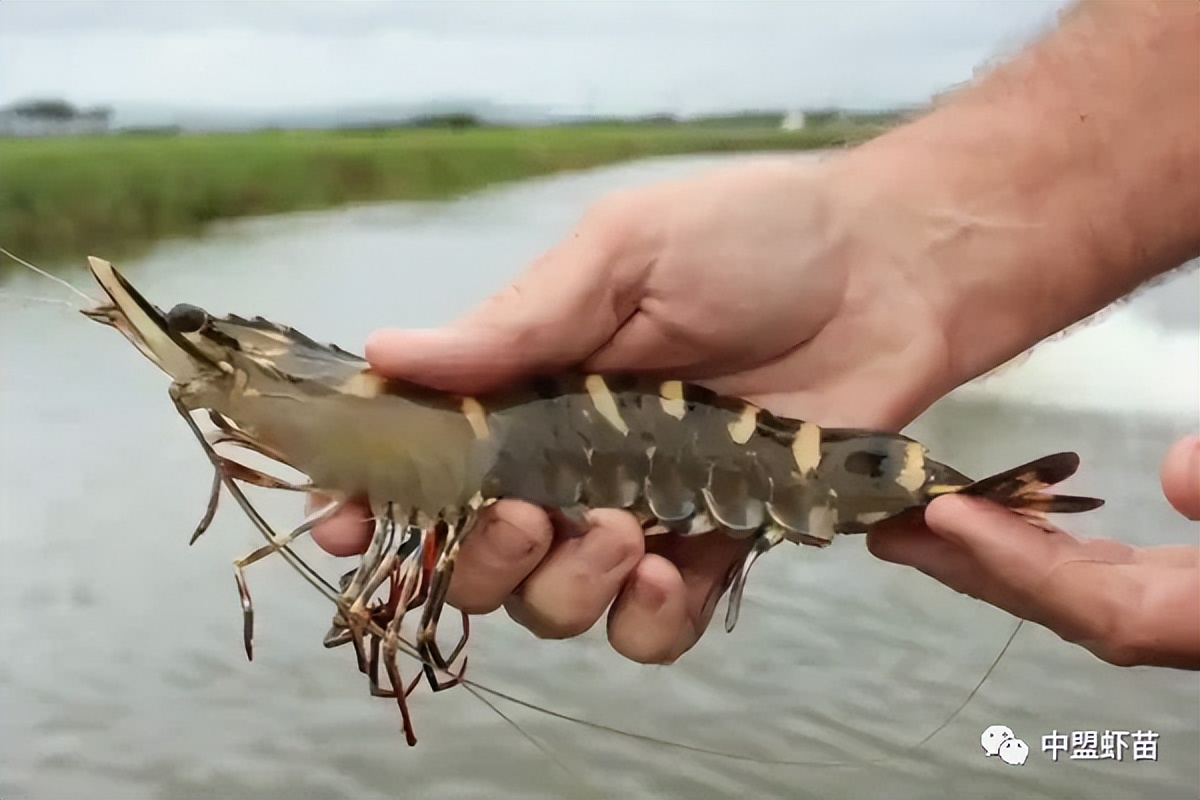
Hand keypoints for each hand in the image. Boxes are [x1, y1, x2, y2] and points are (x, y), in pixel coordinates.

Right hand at [312, 155, 960, 663]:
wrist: (890, 270)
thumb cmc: (755, 236)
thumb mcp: (623, 251)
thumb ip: (520, 321)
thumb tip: (390, 354)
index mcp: (533, 380)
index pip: (432, 450)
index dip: (381, 496)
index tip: (348, 527)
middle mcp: (573, 455)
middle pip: (481, 553)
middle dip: (481, 559)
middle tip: (527, 517)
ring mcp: (641, 507)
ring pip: (555, 604)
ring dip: (563, 590)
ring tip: (618, 531)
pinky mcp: (715, 543)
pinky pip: (655, 625)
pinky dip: (646, 620)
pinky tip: (663, 571)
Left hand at [867, 435, 1199, 668]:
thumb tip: (1177, 465)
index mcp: (1182, 621)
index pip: (1075, 594)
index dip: (1004, 556)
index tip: (943, 514)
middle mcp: (1154, 629)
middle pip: (1036, 598)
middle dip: (954, 563)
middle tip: (881, 530)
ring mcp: (1156, 614)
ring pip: (1049, 588)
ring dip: (976, 555)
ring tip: (911, 522)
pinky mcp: (1162, 593)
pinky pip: (1076, 575)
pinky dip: (1025, 547)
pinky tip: (991, 521)